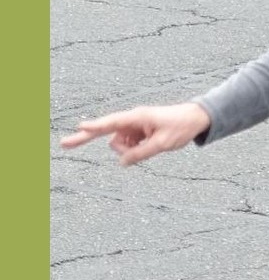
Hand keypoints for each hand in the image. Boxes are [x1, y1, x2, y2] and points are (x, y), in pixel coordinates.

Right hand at [60, 103, 210, 165]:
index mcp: (138, 117)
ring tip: (150, 146)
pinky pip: (129, 146)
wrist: (195, 119)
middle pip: (106, 131)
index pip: (112, 122)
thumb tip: (122, 162)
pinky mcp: (138, 132)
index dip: (96, 126)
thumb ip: (140, 154)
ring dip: (128, 150)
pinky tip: (149, 146)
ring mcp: (134, 126)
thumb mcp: (161, 144)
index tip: (80, 125)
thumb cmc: (180, 127)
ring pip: (120, 144)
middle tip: (63, 144)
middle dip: (86, 137)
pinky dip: (134, 150)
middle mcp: (133, 120)